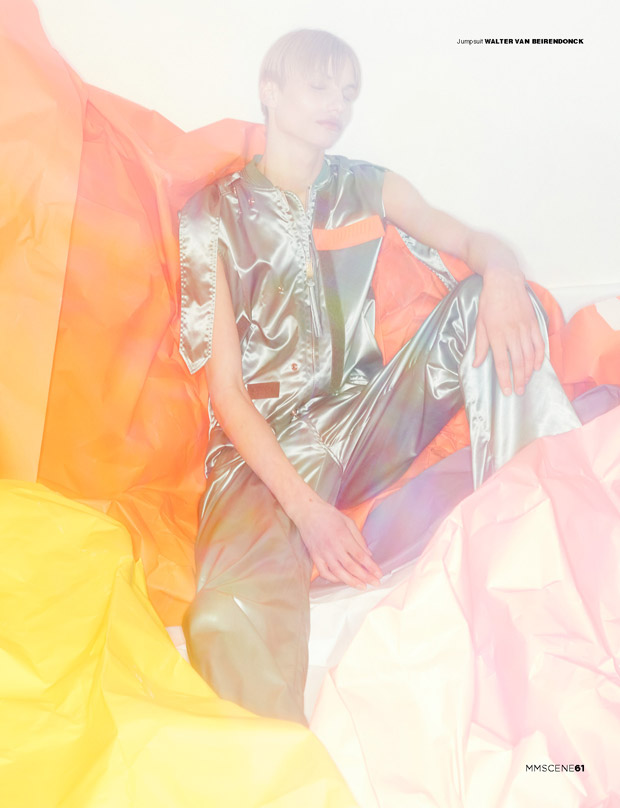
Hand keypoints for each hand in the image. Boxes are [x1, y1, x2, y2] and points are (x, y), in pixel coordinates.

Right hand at [292, 497, 382, 589]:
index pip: (360, 556)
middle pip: (351, 567)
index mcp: (344, 537)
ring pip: (338, 572)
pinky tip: (342, 580)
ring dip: (351, 581)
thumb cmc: (329, 515)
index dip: (371, 567)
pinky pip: (324, 572)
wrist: (308, 512)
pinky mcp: (315, 556)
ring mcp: (323, 553)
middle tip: (375, 583)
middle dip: (365, 577)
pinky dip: (333, 579)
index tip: (379, 574)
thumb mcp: (348, 522)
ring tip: (361, 586)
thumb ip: (359, 538)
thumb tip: (368, 554)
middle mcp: (334, 547)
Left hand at [472, 268, 544, 394]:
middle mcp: (512, 333)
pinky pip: (539, 343)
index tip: (507, 391)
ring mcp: (525, 328)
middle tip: (519, 391)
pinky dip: (539, 356)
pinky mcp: (534, 323)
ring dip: (529, 371)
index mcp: (497, 335)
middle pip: (518, 363)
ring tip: (526, 382)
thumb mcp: (480, 323)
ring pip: (530, 355)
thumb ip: (481, 345)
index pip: (502, 363)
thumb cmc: (489, 301)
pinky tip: (537, 366)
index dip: (505, 379)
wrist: (505, 281)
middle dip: (519, 380)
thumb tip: (477, 363)